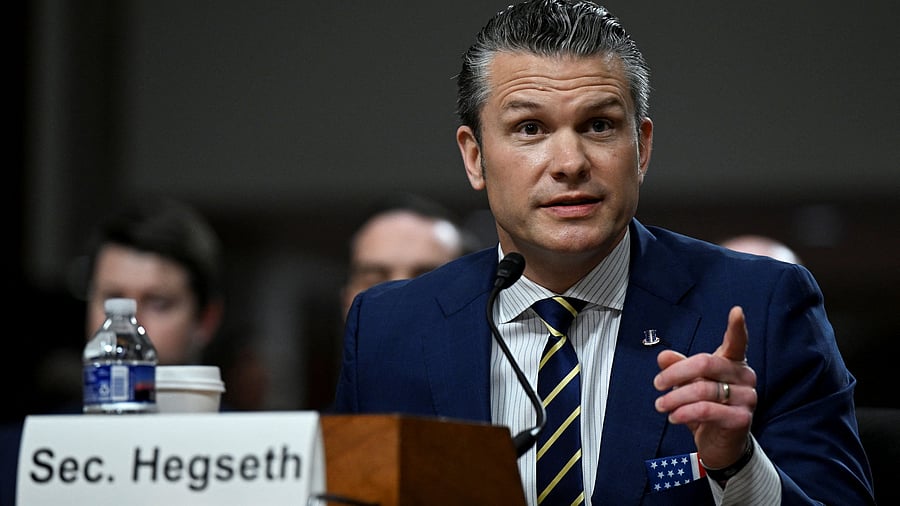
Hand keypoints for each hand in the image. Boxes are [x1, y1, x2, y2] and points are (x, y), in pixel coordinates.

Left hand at [653, 306, 757, 467]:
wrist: (721, 443)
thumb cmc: (707, 407)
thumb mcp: (689, 384)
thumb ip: (678, 368)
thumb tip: (663, 355)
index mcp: (733, 362)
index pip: (737, 342)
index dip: (737, 327)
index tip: (736, 311)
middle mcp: (744, 376)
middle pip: (706, 363)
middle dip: (675, 373)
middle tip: (657, 384)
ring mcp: (747, 398)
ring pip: (703, 389)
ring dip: (674, 398)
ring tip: (661, 405)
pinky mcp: (741, 419)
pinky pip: (707, 410)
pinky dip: (685, 412)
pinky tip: (673, 417)